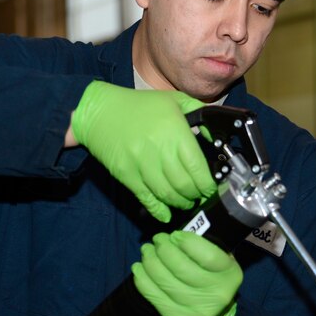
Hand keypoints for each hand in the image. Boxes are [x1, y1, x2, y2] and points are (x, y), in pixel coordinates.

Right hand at [71, 81, 215, 221]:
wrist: (101, 111)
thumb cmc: (140, 106)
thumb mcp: (175, 100)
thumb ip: (200, 113)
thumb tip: (214, 136)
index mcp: (175, 131)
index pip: (197, 167)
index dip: (207, 183)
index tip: (211, 188)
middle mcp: (159, 150)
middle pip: (184, 185)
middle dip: (196, 195)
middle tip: (200, 196)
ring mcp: (141, 164)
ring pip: (167, 194)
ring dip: (180, 203)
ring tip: (186, 202)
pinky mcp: (127, 175)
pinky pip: (146, 198)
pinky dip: (158, 210)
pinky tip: (166, 214)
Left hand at [132, 230, 242, 315]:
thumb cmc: (213, 276)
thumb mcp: (219, 258)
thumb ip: (202, 245)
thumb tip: (173, 236)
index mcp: (229, 274)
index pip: (207, 256)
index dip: (187, 242)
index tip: (175, 235)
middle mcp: (216, 296)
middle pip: (181, 268)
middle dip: (163, 249)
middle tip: (157, 239)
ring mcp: (196, 311)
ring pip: (164, 281)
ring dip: (150, 261)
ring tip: (147, 250)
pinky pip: (153, 296)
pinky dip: (142, 279)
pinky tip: (139, 268)